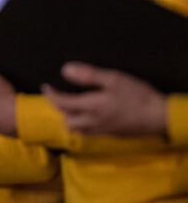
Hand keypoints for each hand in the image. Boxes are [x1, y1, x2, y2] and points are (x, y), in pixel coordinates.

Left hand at [43, 63, 167, 134]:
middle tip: (57, 96)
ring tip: (69, 105)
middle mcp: (94, 122)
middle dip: (59, 109)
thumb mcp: (112, 78)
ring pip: (78, 130)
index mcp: (92, 107)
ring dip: (70, 118)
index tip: (45, 87)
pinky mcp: (112, 134)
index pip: (63, 104)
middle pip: (68, 121)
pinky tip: (87, 114)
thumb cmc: (136, 95)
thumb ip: (88, 75)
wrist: (160, 117)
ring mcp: (104, 130)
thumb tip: (65, 70)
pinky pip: (90, 132)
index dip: (51, 95)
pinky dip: (82, 124)